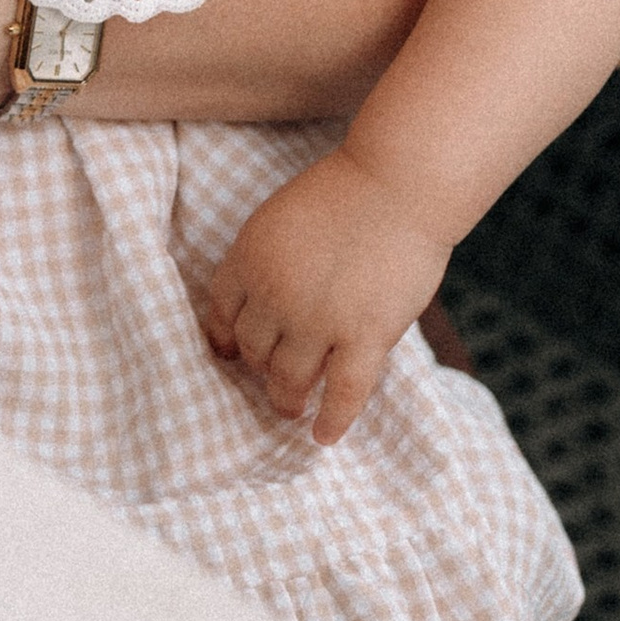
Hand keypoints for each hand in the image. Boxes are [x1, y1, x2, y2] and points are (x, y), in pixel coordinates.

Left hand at [199, 146, 450, 445]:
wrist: (397, 183)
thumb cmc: (346, 191)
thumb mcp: (282, 217)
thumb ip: (268, 260)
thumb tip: (263, 303)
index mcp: (249, 258)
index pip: (222, 313)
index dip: (227, 338)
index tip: (232, 353)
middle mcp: (276, 294)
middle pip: (254, 350)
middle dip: (259, 368)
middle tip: (270, 380)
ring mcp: (319, 320)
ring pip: (290, 379)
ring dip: (287, 399)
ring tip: (290, 409)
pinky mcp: (364, 336)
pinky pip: (343, 393)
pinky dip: (332, 420)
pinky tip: (323, 437)